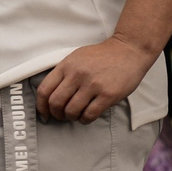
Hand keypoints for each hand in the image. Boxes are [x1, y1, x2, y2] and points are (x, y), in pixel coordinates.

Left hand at [37, 38, 155, 122]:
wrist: (129, 50)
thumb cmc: (103, 56)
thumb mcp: (77, 57)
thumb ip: (64, 73)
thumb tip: (51, 95)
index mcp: (67, 65)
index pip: (44, 90)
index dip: (41, 106)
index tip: (45, 114)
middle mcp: (77, 75)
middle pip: (56, 103)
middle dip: (56, 114)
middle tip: (62, 116)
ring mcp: (93, 85)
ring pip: (71, 111)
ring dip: (71, 118)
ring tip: (76, 115)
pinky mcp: (108, 94)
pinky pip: (89, 115)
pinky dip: (85, 119)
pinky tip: (87, 116)